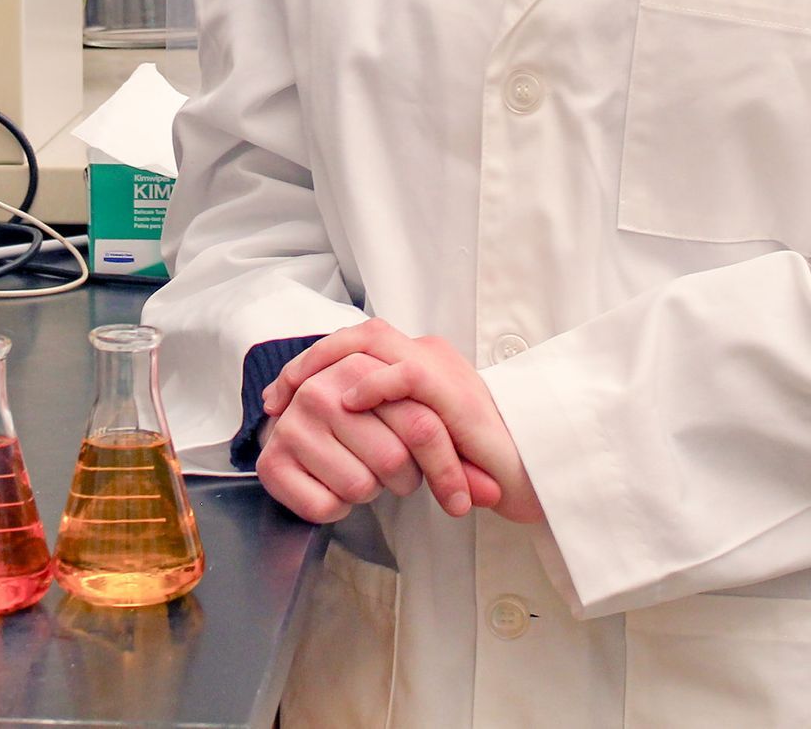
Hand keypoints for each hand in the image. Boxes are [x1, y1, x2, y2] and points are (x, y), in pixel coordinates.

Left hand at [266, 320, 545, 524]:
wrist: (530, 475)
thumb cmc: (478, 465)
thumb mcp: (421, 441)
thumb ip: (388, 428)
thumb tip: (335, 437)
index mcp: (420, 363)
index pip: (356, 347)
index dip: (314, 365)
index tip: (281, 398)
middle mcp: (428, 355)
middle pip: (358, 335)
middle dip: (310, 361)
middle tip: (279, 396)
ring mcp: (441, 368)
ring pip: (375, 342)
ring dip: (330, 364)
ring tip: (302, 394)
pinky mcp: (452, 391)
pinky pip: (406, 374)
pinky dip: (373, 384)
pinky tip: (348, 401)